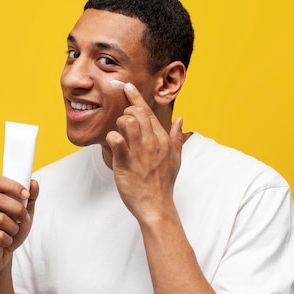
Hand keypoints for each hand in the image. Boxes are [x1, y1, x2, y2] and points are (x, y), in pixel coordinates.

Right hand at [0, 176, 38, 275]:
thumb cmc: (10, 232)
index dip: (13, 186)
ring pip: (1, 219)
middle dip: (18, 209)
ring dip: (14, 228)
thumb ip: (29, 199)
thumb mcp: (23, 214)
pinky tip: (4, 243)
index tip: (26, 194)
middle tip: (25, 218)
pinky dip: (8, 240)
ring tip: (12, 232)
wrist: (1, 257)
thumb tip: (34, 183)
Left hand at [105, 83, 183, 221]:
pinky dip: (111, 138)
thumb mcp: (175, 158)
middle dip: (126, 112)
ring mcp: (139, 152)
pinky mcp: (125, 162)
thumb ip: (177, 137)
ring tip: (120, 136)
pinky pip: (115, 140)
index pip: (148, 111)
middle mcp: (152, 142)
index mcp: (163, 139)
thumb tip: (181, 119)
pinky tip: (114, 145)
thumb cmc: (163, 183)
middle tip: (123, 123)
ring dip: (118, 125)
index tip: (127, 87)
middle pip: (136, 112)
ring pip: (126, 122)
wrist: (156, 206)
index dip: (135, 97)